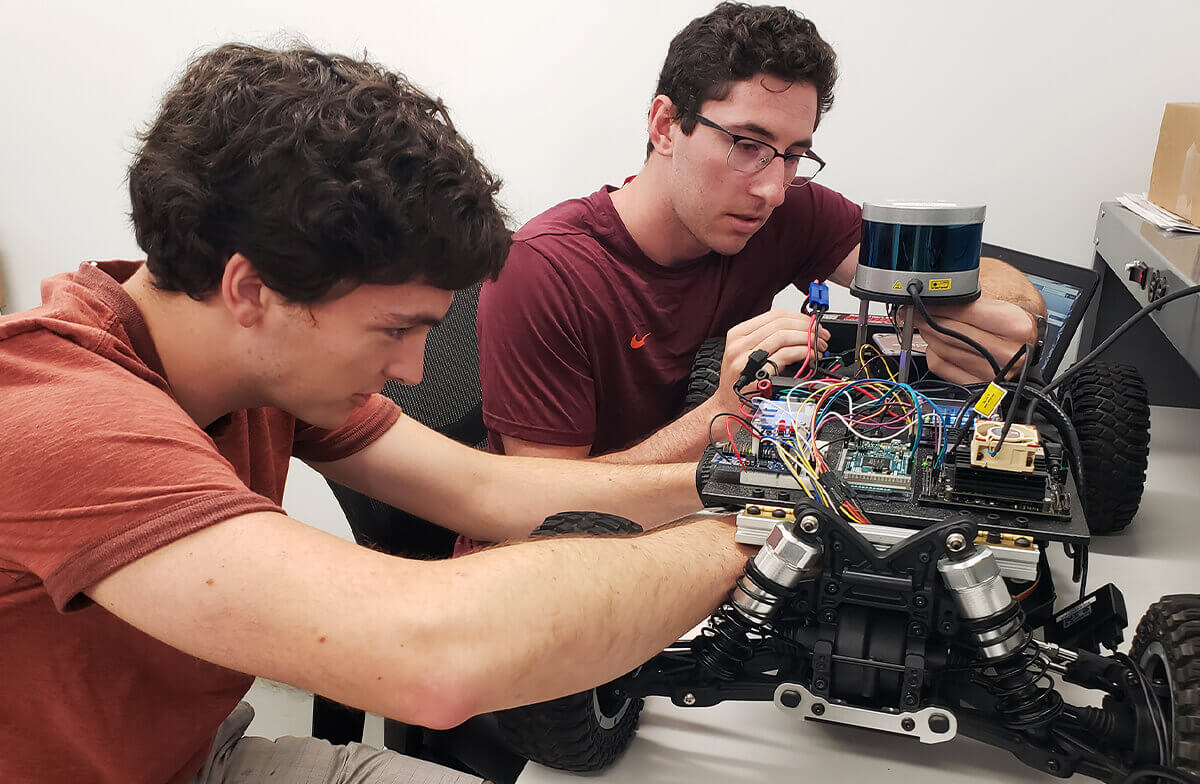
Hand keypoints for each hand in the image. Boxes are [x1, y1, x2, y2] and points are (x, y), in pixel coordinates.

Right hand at [711, 309, 830, 412]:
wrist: (727, 406)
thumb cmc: (740, 381)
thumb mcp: (746, 353)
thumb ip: (766, 339)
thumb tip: (798, 329)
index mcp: (737, 334)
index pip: (774, 315)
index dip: (799, 317)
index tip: (813, 323)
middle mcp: (739, 344)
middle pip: (781, 324)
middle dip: (807, 327)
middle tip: (821, 334)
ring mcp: (746, 358)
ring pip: (784, 336)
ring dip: (807, 339)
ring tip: (819, 345)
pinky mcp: (757, 372)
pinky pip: (785, 354)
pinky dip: (803, 352)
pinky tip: (811, 355)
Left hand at [902, 299, 1037, 383]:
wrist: (1026, 336)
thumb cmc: (1012, 314)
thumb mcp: (1000, 295)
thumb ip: (968, 296)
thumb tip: (931, 296)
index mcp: (1017, 327)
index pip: (966, 313)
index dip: (939, 305)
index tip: (921, 300)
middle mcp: (1008, 354)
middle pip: (951, 334)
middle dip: (927, 319)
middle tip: (914, 310)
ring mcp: (993, 373)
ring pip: (943, 350)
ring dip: (928, 334)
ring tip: (925, 322)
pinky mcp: (978, 385)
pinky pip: (941, 366)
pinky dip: (933, 351)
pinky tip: (936, 341)